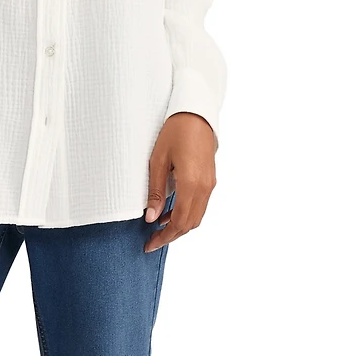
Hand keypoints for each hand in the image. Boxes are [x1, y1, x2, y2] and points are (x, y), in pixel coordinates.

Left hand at [143, 112, 216, 252]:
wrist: (196, 113)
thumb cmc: (175, 132)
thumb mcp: (158, 160)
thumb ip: (156, 191)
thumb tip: (151, 217)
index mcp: (191, 184)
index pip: (179, 222)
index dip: (164, 237)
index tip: (149, 245)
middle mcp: (204, 188)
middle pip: (190, 224)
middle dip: (171, 236)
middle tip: (152, 241)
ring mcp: (210, 184)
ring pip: (197, 216)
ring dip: (179, 226)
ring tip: (159, 228)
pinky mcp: (210, 179)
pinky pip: (200, 205)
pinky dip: (187, 214)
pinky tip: (171, 212)